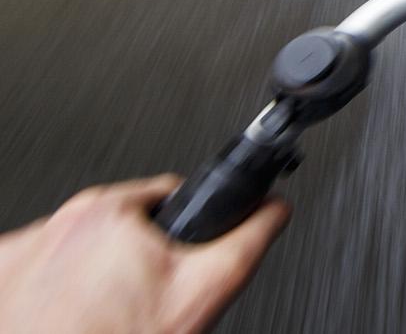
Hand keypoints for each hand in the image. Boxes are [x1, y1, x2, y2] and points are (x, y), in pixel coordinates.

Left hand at [0, 175, 288, 333]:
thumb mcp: (203, 291)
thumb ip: (247, 239)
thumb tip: (272, 209)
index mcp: (111, 211)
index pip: (165, 196)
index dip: (183, 231)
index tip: (176, 262)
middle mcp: (59, 221)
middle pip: (120, 224)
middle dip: (136, 255)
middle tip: (142, 298)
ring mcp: (22, 250)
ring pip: (78, 248)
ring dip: (92, 272)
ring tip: (103, 313)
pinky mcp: (3, 272)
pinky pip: (40, 269)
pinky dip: (54, 289)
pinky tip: (70, 314)